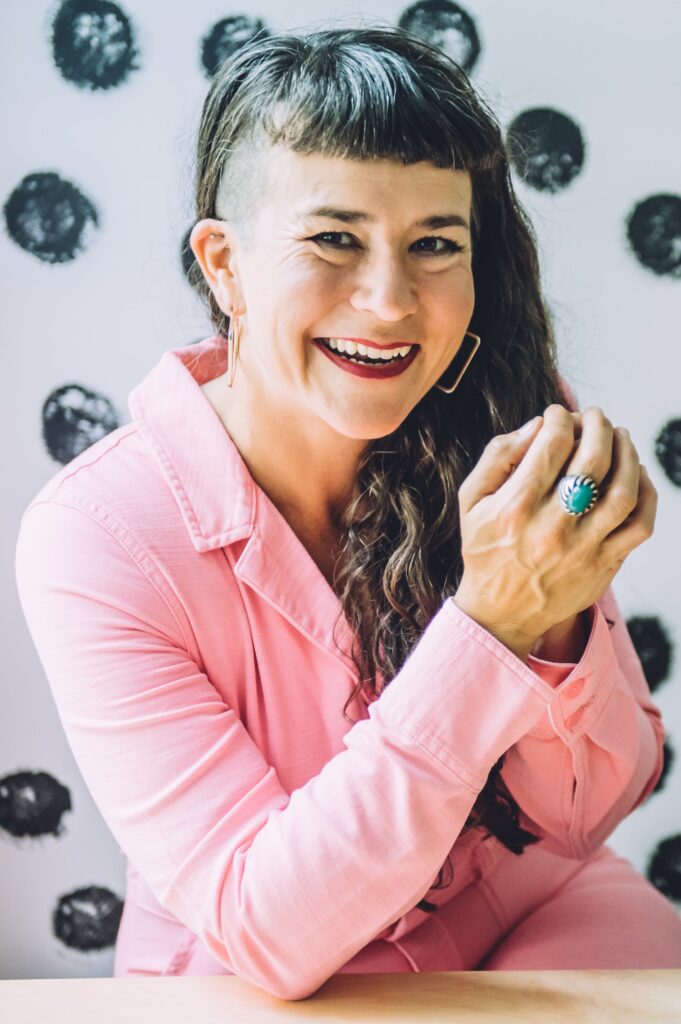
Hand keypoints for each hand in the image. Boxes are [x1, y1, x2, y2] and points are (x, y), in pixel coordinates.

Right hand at [453, 405, 657, 660]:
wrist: (501, 612)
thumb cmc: (485, 549)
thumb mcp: (470, 501)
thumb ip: (496, 457)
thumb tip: (536, 425)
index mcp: (514, 508)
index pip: (551, 446)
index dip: (559, 418)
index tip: (558, 413)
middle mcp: (551, 529)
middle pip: (592, 462)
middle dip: (598, 426)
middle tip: (595, 416)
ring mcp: (582, 549)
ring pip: (622, 491)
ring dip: (627, 454)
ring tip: (620, 435)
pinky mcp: (604, 565)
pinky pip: (640, 525)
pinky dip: (646, 493)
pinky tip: (636, 473)